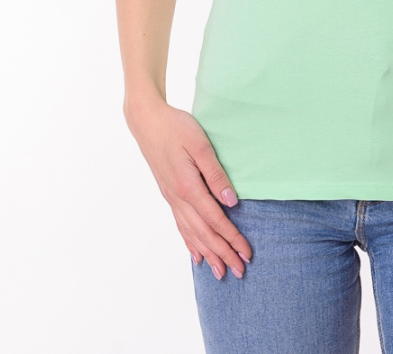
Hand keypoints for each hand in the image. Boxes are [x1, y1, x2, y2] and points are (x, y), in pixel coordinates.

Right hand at [125, 97, 252, 280]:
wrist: (147, 121)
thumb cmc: (176, 127)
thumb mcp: (201, 144)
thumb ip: (216, 174)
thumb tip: (231, 202)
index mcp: (189, 187)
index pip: (215, 220)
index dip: (232, 239)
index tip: (246, 254)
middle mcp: (178, 198)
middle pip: (204, 233)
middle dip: (223, 254)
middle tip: (239, 272)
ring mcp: (172, 198)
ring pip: (192, 233)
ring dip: (208, 254)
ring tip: (219, 272)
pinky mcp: (169, 193)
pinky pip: (180, 225)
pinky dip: (189, 242)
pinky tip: (196, 254)